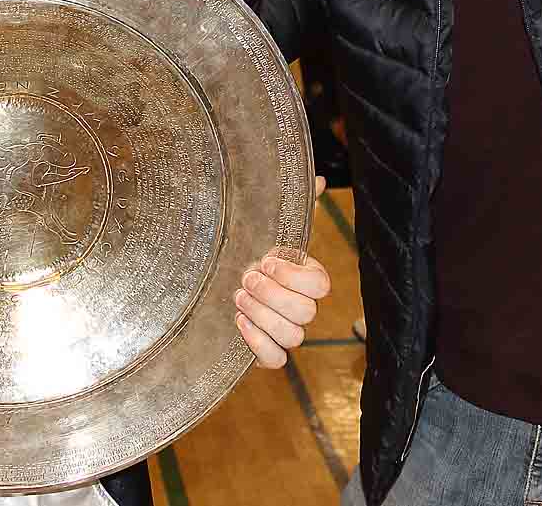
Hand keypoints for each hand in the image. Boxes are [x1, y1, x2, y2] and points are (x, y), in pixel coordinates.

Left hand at [236, 175, 330, 366]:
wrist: (221, 278)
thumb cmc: (249, 250)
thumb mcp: (268, 225)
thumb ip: (295, 204)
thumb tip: (317, 180)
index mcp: (306, 278)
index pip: (320, 285)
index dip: (295, 276)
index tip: (268, 259)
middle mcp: (301, 307)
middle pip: (306, 313)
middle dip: (273, 295)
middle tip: (247, 277)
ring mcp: (285, 332)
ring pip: (293, 337)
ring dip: (263, 316)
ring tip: (237, 297)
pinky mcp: (267, 352)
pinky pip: (277, 360)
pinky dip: (259, 344)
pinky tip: (238, 322)